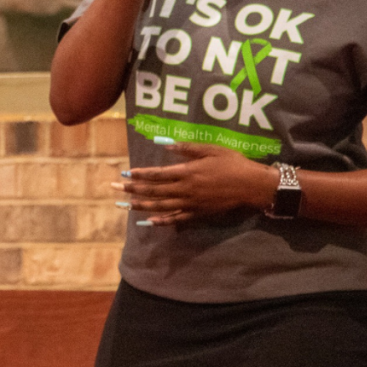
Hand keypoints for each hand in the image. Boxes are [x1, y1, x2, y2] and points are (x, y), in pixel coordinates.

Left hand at [111, 141, 275, 225]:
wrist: (252, 186)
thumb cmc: (234, 164)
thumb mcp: (212, 150)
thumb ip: (188, 148)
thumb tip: (166, 145)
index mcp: (187, 172)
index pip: (157, 174)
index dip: (139, 175)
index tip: (125, 174)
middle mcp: (184, 190)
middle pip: (153, 191)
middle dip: (132, 190)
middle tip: (114, 189)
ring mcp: (190, 204)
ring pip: (159, 206)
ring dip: (140, 205)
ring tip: (124, 205)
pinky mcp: (197, 214)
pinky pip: (175, 219)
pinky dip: (160, 221)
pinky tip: (148, 221)